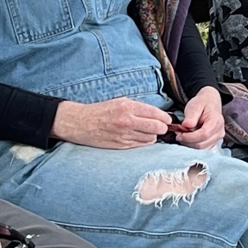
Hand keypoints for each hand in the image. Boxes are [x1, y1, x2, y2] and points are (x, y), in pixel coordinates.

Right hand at [55, 96, 173, 148]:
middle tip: (162, 127)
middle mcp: (127, 121)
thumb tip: (158, 114)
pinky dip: (144, 142)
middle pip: (157, 128)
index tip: (167, 120)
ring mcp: (124, 135)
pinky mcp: (120, 145)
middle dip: (162, 128)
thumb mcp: (120, 102)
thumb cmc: (100, 111)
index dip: (165, 118)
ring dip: (153, 136)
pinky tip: (139, 137)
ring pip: (150, 139)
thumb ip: (138, 108)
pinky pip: (140, 145)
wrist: (80, 123)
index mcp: (128, 107)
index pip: (156, 114)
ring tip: (147, 132)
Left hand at [169, 86, 225, 149]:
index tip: (179, 135)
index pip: (203, 134)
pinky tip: (188, 138)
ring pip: (201, 148)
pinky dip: (193, 145)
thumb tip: (186, 126)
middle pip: (202, 144)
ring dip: (189, 144)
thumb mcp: (195, 106)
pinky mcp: (213, 142)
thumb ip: (191, 116)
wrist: (209, 103)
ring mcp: (217, 138)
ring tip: (182, 135)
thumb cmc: (202, 104)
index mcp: (216, 121)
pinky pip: (202, 148)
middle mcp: (219, 132)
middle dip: (188, 141)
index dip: (190, 137)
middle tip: (178, 134)